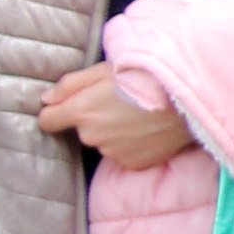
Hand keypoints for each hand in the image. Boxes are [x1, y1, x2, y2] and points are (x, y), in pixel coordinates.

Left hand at [37, 65, 191, 170]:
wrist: (187, 101)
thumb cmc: (146, 78)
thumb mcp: (105, 70)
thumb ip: (70, 84)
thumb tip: (46, 100)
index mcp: (81, 111)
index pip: (48, 120)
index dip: (56, 113)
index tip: (68, 108)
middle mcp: (92, 135)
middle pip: (82, 130)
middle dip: (94, 119)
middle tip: (119, 104)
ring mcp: (113, 152)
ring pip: (104, 142)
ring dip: (114, 132)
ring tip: (138, 117)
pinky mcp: (133, 163)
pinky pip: (123, 154)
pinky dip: (132, 145)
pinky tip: (147, 131)